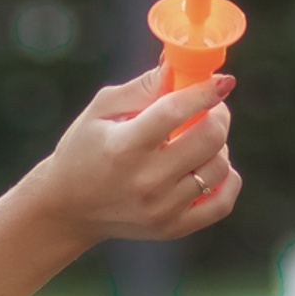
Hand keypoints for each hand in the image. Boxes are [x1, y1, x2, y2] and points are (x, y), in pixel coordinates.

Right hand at [28, 66, 240, 243]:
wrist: (68, 209)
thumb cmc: (84, 150)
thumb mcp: (100, 111)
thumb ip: (141, 87)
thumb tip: (178, 66)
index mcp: (124, 147)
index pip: (175, 111)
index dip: (204, 92)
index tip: (222, 82)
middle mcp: (146, 181)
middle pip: (208, 139)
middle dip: (218, 115)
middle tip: (211, 108)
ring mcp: (162, 209)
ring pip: (219, 168)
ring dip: (219, 146)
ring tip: (200, 139)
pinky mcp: (173, 229)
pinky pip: (222, 203)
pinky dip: (227, 180)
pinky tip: (210, 167)